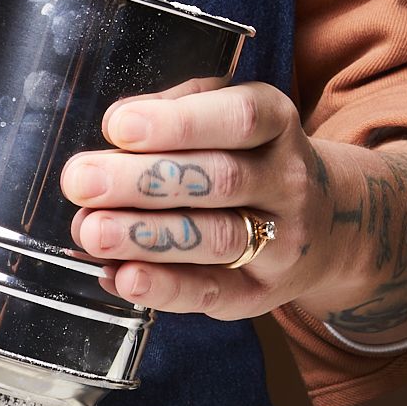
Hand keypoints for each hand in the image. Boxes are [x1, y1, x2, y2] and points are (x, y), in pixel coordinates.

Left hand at [60, 83, 406, 341]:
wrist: (326, 224)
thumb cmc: (249, 159)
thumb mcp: (229, 117)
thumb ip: (179, 112)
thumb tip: (116, 129)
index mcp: (276, 123)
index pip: (239, 118)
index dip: (178, 122)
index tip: (117, 126)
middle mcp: (286, 180)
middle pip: (220, 179)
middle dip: (144, 181)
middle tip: (80, 181)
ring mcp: (281, 241)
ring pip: (216, 238)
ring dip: (145, 236)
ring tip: (90, 231)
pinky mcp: (260, 293)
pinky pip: (211, 293)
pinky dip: (162, 288)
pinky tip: (120, 277)